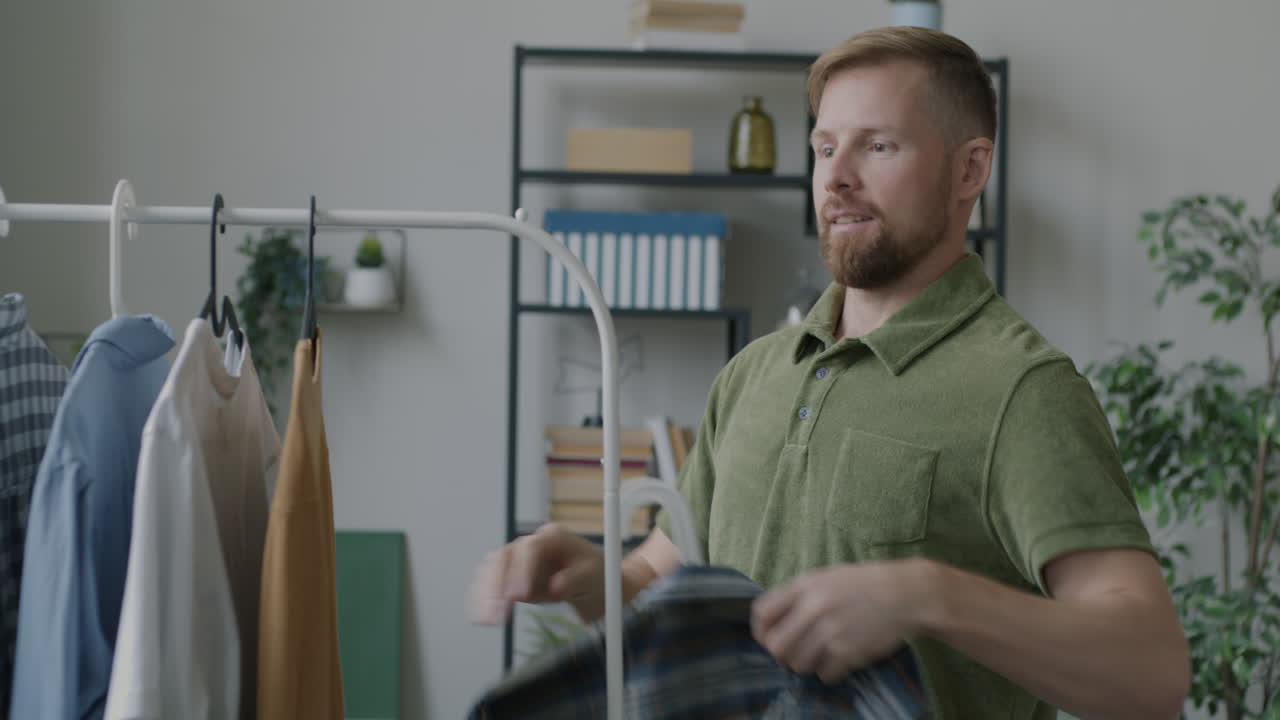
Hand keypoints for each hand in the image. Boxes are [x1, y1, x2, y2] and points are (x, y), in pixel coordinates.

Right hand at [467, 523, 604, 624]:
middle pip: (505, 557)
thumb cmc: (596, 575)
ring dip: (486, 594)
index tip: (519, 596)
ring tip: (488, 620)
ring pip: (493, 570)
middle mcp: (531, 544)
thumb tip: (556, 588)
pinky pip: (492, 584)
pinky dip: (484, 599)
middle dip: (497, 585)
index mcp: (553, 538)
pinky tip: (482, 617)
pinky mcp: (511, 576)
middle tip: (497, 615)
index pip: (531, 549)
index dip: (522, 571)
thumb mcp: (594, 576)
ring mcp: (519, 559)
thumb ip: (575, 580)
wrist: (594, 584)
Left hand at [750, 559, 934, 684]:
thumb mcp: (827, 576)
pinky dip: (830, 672)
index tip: (769, 638)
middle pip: (775, 646)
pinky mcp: (848, 652)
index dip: (761, 630)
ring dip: (806, 664)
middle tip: (796, 652)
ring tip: (821, 655)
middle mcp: (813, 608)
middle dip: (782, 654)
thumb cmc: (866, 584)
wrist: (907, 595)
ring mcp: (830, 632)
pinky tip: (839, 661)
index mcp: (805, 585)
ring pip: (798, 664)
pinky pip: (825, 675)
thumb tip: (774, 618)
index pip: (762, 613)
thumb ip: (799, 594)